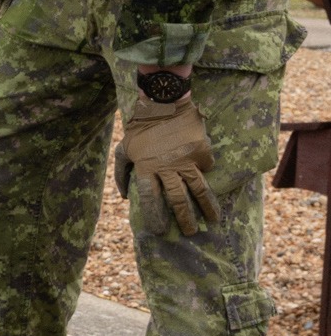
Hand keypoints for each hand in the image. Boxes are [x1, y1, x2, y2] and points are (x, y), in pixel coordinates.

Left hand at [122, 96, 218, 235]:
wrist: (163, 103)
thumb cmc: (139, 128)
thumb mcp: (123, 149)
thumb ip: (121, 173)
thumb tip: (125, 197)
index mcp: (146, 168)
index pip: (150, 198)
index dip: (154, 215)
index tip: (159, 230)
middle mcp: (167, 167)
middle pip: (177, 199)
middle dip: (184, 218)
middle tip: (190, 232)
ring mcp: (186, 159)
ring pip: (198, 188)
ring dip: (206, 206)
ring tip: (213, 220)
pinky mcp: (201, 151)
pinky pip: (206, 167)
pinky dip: (206, 173)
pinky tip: (209, 179)